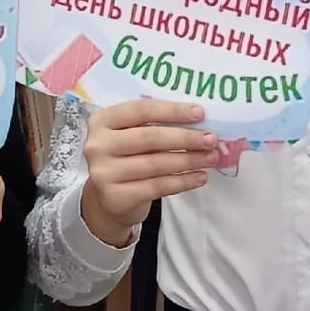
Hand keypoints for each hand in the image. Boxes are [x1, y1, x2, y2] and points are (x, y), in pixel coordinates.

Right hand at [81, 99, 218, 247]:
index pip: (141, 110)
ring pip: (155, 164)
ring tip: (210, 158)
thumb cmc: (125, 158)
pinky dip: (182, 181)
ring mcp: (104, 172)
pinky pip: (157, 186)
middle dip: (185, 138)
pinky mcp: (116, 196)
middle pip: (149, 138)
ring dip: (188, 160)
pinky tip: (199, 177)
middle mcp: (98, 145)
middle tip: (211, 139)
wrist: (106, 200)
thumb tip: (197, 121)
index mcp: (102, 121)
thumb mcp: (129, 136)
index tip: (200, 113)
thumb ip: (153, 125)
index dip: (172, 111)